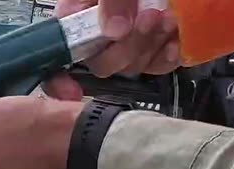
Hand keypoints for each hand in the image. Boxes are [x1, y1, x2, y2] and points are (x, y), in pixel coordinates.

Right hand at [43, 0, 181, 100]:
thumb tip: (114, 30)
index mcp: (77, 12)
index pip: (58, 52)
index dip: (58, 79)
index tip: (72, 91)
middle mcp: (99, 29)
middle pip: (101, 63)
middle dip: (126, 48)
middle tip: (150, 17)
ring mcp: (129, 37)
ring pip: (131, 66)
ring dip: (150, 47)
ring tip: (169, 18)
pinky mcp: (156, 42)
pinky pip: (157, 64)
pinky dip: (167, 56)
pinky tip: (175, 39)